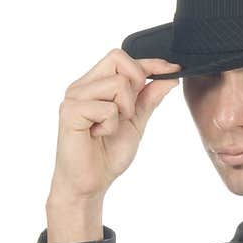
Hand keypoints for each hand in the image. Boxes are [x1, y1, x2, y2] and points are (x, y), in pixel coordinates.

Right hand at [48, 49, 181, 203]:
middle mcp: (82, 86)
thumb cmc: (107, 155)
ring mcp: (74, 97)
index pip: (121, 58)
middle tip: (127, 113)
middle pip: (118, 58)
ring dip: (124, 111)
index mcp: (94, 85)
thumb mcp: (135, 122)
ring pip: (117, 84)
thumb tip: (170, 77)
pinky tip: (98, 135)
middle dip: (135, 84)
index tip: (173, 69)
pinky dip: (110, 125)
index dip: (149, 62)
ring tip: (109, 128)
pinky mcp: (70, 112)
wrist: (90, 183)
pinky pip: (107, 108)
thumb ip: (148, 99)